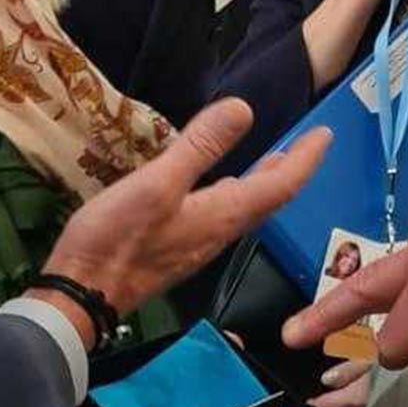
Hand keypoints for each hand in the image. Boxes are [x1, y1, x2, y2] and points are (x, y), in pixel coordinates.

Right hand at [38, 98, 329, 335]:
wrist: (81, 297)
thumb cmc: (117, 240)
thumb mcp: (157, 184)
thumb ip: (199, 147)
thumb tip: (244, 109)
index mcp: (223, 214)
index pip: (280, 185)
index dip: (305, 159)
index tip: (325, 134)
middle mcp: (219, 231)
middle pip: (268, 199)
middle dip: (291, 170)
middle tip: (308, 145)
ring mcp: (198, 243)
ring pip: (246, 208)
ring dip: (265, 182)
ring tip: (275, 161)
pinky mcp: (177, 249)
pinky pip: (223, 215)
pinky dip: (237, 193)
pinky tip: (223, 188)